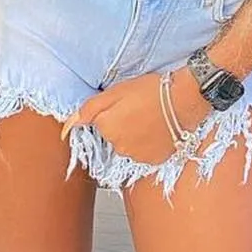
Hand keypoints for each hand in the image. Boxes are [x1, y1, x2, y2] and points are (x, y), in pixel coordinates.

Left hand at [60, 69, 211, 164]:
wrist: (184, 100)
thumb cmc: (151, 91)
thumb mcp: (115, 92)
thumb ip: (88, 109)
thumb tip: (67, 127)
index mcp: (106, 128)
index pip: (100, 124)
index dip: (112, 112)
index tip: (126, 104)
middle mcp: (118, 147)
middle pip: (113, 136)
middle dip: (122, 125)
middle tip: (139, 109)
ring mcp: (136, 156)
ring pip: (128, 146)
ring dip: (135, 135)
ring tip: (150, 119)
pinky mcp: (153, 160)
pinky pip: (144, 153)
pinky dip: (148, 144)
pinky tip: (158, 130)